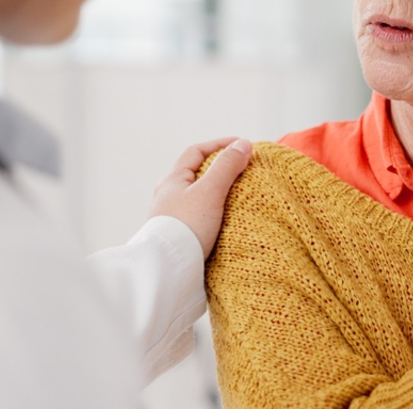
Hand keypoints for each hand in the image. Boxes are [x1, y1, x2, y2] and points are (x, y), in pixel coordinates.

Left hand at [148, 137, 252, 256]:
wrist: (168, 268)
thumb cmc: (186, 226)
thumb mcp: (210, 191)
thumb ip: (227, 166)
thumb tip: (243, 144)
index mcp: (172, 180)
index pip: (196, 151)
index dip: (220, 144)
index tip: (242, 146)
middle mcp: (168, 195)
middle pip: (196, 172)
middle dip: (220, 168)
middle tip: (244, 170)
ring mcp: (172, 216)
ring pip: (198, 195)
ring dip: (218, 191)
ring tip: (239, 195)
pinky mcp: (179, 235)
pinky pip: (199, 214)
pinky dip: (215, 210)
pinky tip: (226, 219)